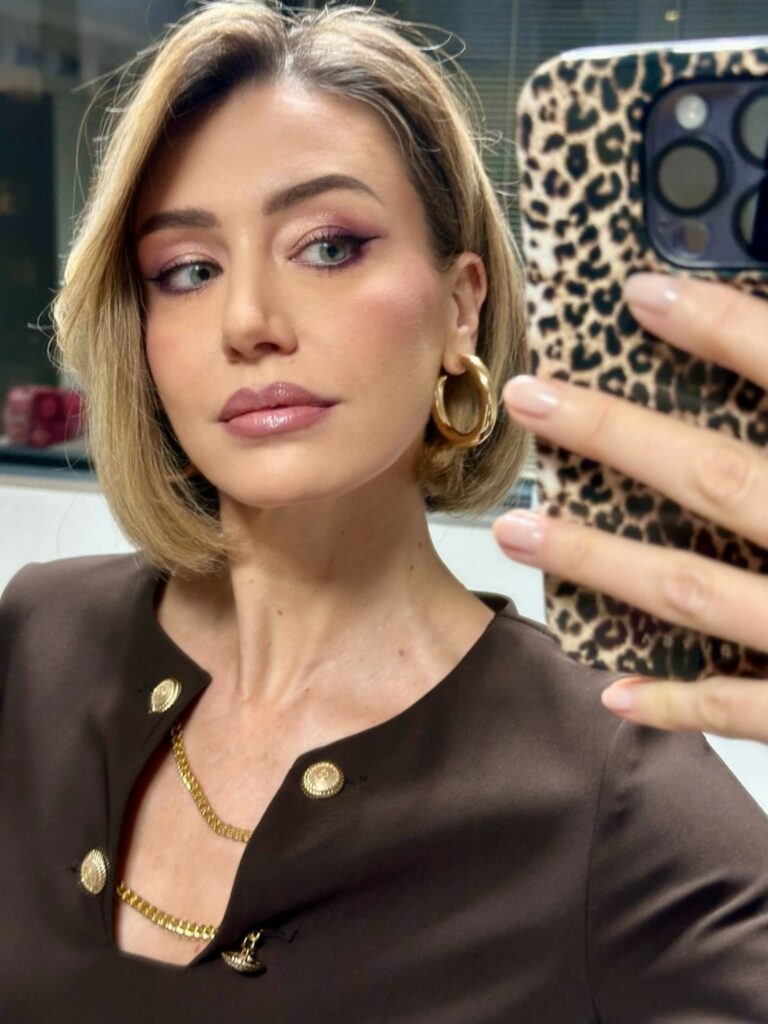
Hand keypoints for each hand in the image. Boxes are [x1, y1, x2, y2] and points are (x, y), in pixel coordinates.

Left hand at [493, 272, 767, 741]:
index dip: (723, 330)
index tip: (642, 292)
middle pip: (716, 479)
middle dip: (614, 435)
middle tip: (530, 397)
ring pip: (694, 590)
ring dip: (597, 561)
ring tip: (516, 532)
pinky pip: (749, 708)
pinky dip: (680, 703)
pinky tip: (613, 690)